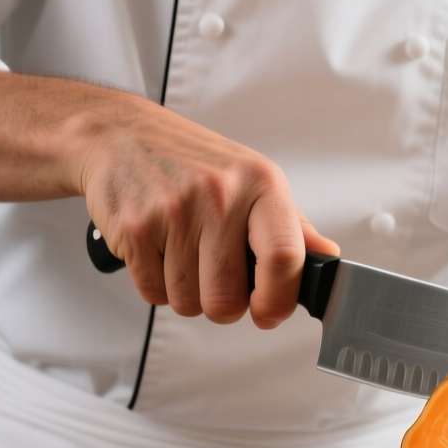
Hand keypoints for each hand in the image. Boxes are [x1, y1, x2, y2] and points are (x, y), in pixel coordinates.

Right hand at [71, 92, 337, 327]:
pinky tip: (161, 252)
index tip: (268, 312)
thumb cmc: (192, 161)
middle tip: (217, 278)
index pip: (284, 258)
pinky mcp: (134, 228)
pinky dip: (157, 286)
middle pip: (228, 299)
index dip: (278, 301)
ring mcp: (174, 212)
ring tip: (185, 255)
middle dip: (224, 304)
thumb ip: (293, 227)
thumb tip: (326, 259)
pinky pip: (154, 294)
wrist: (121, 135)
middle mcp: (220, 195)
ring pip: (189, 302)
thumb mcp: (253, 181)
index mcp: (261, 184)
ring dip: (188, 294)